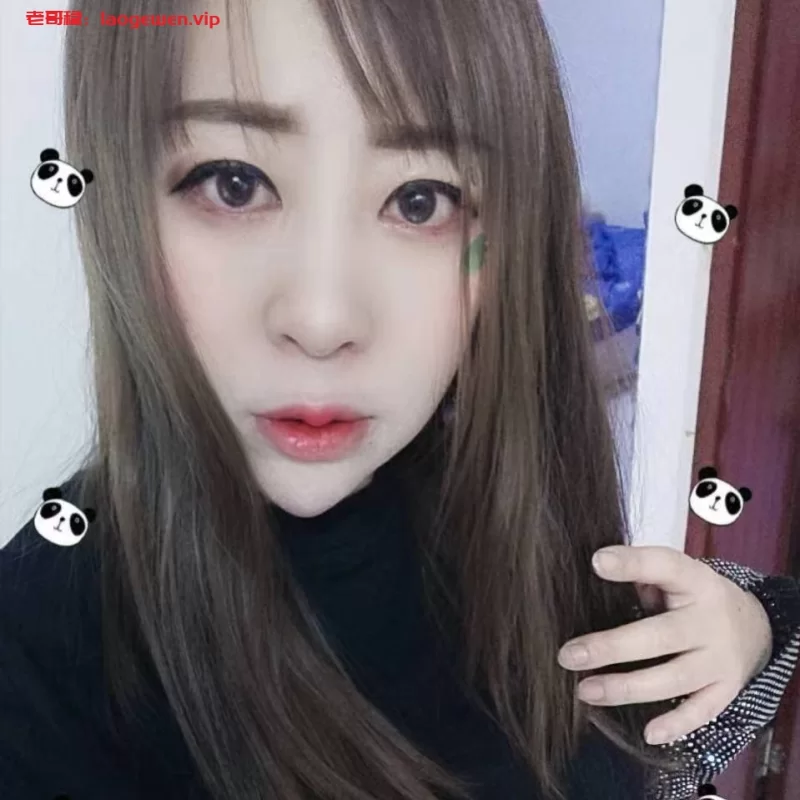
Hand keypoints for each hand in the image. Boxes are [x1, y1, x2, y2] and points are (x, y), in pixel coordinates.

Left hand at [557, 545, 772, 744]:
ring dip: (627, 688)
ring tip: (585, 690)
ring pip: (674, 678)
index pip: (664, 566)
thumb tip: (598, 574)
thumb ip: (643, 574)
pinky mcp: (726, 689)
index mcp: (695, 581)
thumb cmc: (694, 596)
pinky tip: (647, 733)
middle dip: (612, 648)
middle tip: (569, 656)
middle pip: (660, 636)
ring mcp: (720, 659)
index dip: (632, 564)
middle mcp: (709, 621)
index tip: (597, 562)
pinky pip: (701, 712)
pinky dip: (676, 724)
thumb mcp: (677, 575)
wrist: (756, 626)